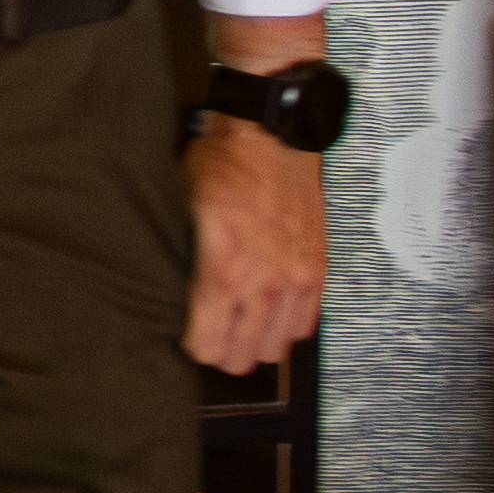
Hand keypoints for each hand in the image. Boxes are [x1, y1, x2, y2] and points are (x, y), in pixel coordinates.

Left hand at [187, 118, 327, 372]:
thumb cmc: (218, 168)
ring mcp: (296, 281)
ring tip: (241, 332)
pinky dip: (287, 327)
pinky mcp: (317, 270)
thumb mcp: (182, 210)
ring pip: (277, 346)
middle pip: (244, 355)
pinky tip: (270, 316)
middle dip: (224, 354)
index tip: (188, 339)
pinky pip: (306, 322)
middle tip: (212, 342)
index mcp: (223, 274)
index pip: (208, 343)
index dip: (194, 347)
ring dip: (257, 344)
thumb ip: (184, 259)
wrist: (270, 138)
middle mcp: (264, 286)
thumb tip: (176, 290)